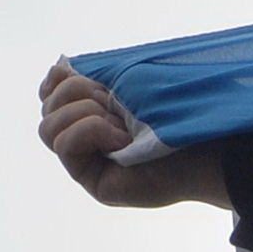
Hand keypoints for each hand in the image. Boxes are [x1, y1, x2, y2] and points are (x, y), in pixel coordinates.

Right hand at [37, 62, 230, 211]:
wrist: (205, 142)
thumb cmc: (175, 108)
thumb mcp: (127, 78)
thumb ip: (88, 74)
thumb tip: (55, 71)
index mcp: (95, 107)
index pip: (52, 91)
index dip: (60, 79)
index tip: (92, 77)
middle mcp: (89, 134)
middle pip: (48, 106)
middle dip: (78, 92)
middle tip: (115, 101)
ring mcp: (90, 159)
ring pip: (48, 127)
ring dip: (82, 114)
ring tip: (121, 125)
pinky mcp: (93, 180)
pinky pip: (63, 146)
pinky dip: (89, 132)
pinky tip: (121, 141)